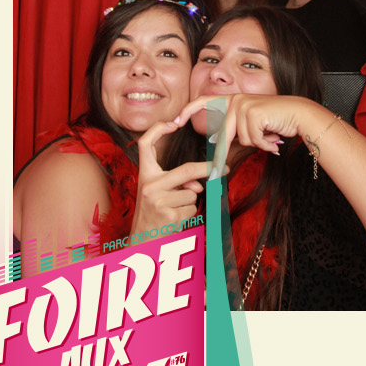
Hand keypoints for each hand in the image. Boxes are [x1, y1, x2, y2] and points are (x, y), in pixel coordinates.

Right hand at [130, 121, 204, 236]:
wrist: (142, 241)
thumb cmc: (153, 213)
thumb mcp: (158, 193)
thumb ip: (176, 182)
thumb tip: (198, 185)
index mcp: (145, 175)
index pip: (145, 144)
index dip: (158, 130)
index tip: (173, 123)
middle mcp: (149, 185)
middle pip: (186, 169)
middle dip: (207, 169)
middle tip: (223, 167)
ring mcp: (158, 201)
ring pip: (192, 193)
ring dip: (190, 201)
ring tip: (174, 210)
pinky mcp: (169, 216)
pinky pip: (191, 208)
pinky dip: (189, 214)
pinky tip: (175, 220)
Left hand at [186, 92, 319, 158]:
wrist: (297, 114)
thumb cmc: (274, 121)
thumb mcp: (250, 124)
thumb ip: (233, 130)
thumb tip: (213, 144)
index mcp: (232, 100)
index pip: (204, 102)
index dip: (188, 110)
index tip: (174, 121)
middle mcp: (235, 100)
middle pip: (223, 134)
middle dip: (225, 154)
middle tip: (223, 170)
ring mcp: (243, 105)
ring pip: (239, 138)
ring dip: (255, 143)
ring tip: (268, 135)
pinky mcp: (252, 112)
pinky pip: (251, 139)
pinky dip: (263, 143)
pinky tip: (273, 135)